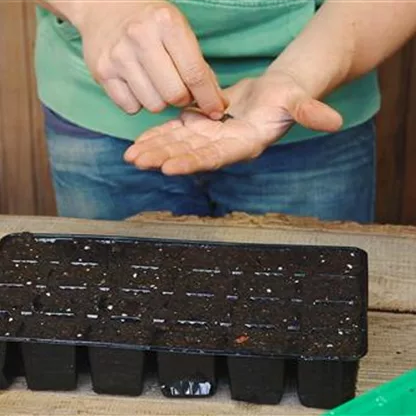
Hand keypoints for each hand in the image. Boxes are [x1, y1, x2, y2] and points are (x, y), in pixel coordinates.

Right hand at [74, 1, 225, 116]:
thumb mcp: (180, 33)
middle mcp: (140, 37)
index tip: (216, 111)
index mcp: (167, 23)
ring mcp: (118, 56)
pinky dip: (138, 102)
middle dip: (182, 99)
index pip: (195, 74)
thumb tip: (217, 105)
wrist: (106, 6)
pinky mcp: (102, 72)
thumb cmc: (152, 23)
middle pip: (174, 95)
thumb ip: (200, 68)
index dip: (209, 99)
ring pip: (153, 105)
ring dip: (160, 101)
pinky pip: (131, 108)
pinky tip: (137, 84)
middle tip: (179, 89)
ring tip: (155, 83)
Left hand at [123, 71, 342, 174]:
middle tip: (137, 162)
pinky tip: (139, 143)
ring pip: (179, 145)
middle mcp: (224, 146)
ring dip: (154, 150)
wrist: (274, 96)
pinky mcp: (200, 126)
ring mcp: (210, 137)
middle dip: (163, 158)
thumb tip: (335, 122)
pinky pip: (176, 132)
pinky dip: (158, 136)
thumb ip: (311, 112)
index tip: (168, 167)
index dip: (193, 162)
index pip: (216, 157)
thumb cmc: (288, 98)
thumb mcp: (299, 102)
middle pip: (190, 154)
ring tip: (130, 156)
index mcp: (245, 144)